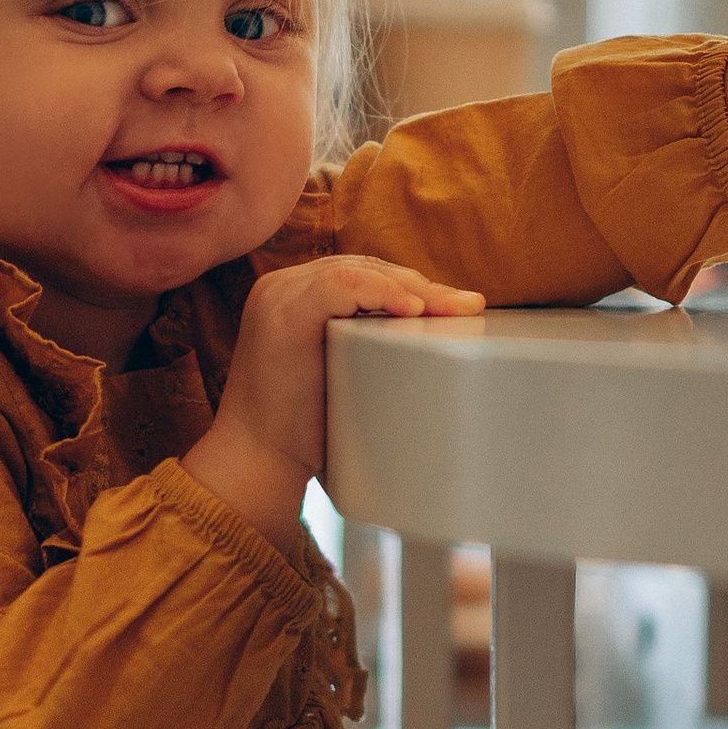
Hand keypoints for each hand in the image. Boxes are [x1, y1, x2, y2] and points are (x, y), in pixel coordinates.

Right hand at [184, 252, 484, 553]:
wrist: (259, 461)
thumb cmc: (302, 432)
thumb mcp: (339, 374)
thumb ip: (365, 347)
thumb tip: (430, 343)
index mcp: (292, 297)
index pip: (359, 273)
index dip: (407, 285)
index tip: (454, 308)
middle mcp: (280, 287)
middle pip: (363, 267)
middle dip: (420, 285)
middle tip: (468, 306)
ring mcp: (278, 297)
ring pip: (356, 270)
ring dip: (410, 287)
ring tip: (451, 310)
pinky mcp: (284, 315)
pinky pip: (340, 286)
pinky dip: (381, 293)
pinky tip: (413, 310)